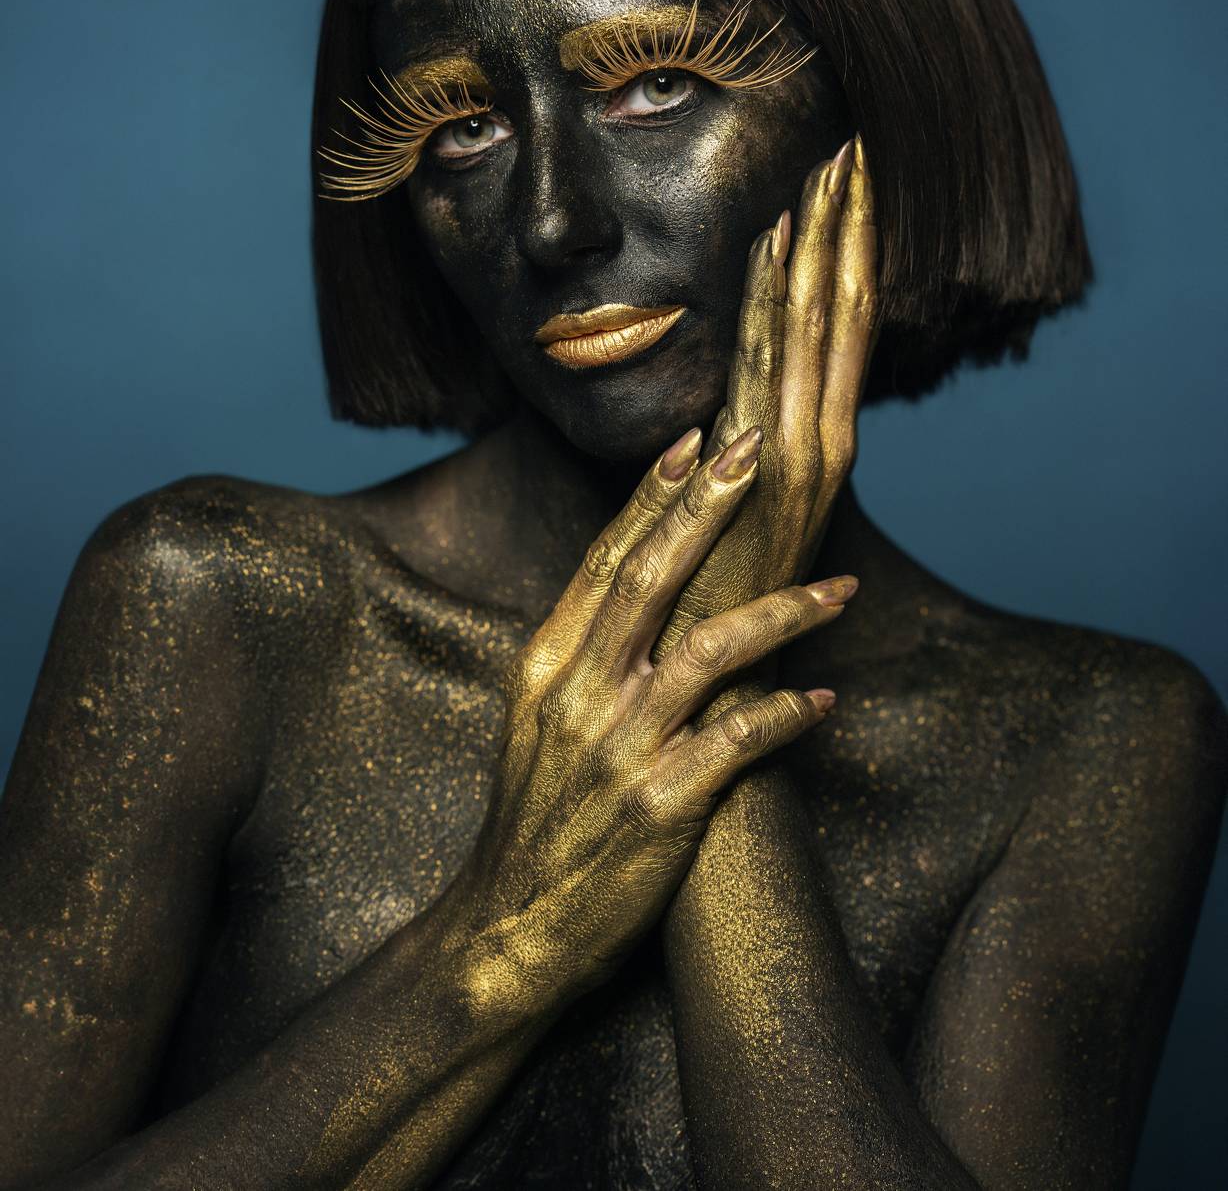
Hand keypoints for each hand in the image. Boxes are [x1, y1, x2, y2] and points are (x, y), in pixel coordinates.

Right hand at [450, 428, 849, 1017]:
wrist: (508, 933)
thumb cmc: (533, 822)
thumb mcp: (533, 722)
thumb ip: (580, 656)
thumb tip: (633, 595)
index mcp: (547, 664)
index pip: (607, 559)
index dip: (653, 496)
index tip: (695, 440)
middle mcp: (580, 693)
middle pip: (652, 576)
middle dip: (709, 507)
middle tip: (757, 452)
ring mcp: (620, 748)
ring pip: (710, 648)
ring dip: (785, 610)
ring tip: (843, 587)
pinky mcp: (661, 806)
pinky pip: (739, 740)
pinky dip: (787, 714)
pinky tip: (824, 701)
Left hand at [654, 136, 877, 711]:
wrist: (702, 687)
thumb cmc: (707, 602)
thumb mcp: (726, 512)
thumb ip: (731, 456)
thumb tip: (717, 410)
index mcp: (806, 442)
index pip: (829, 328)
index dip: (841, 254)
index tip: (840, 184)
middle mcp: (817, 440)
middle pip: (838, 313)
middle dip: (847, 229)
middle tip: (852, 146)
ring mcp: (803, 455)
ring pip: (819, 328)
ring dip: (826, 245)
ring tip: (834, 170)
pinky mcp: (776, 476)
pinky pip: (773, 365)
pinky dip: (776, 299)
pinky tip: (777, 242)